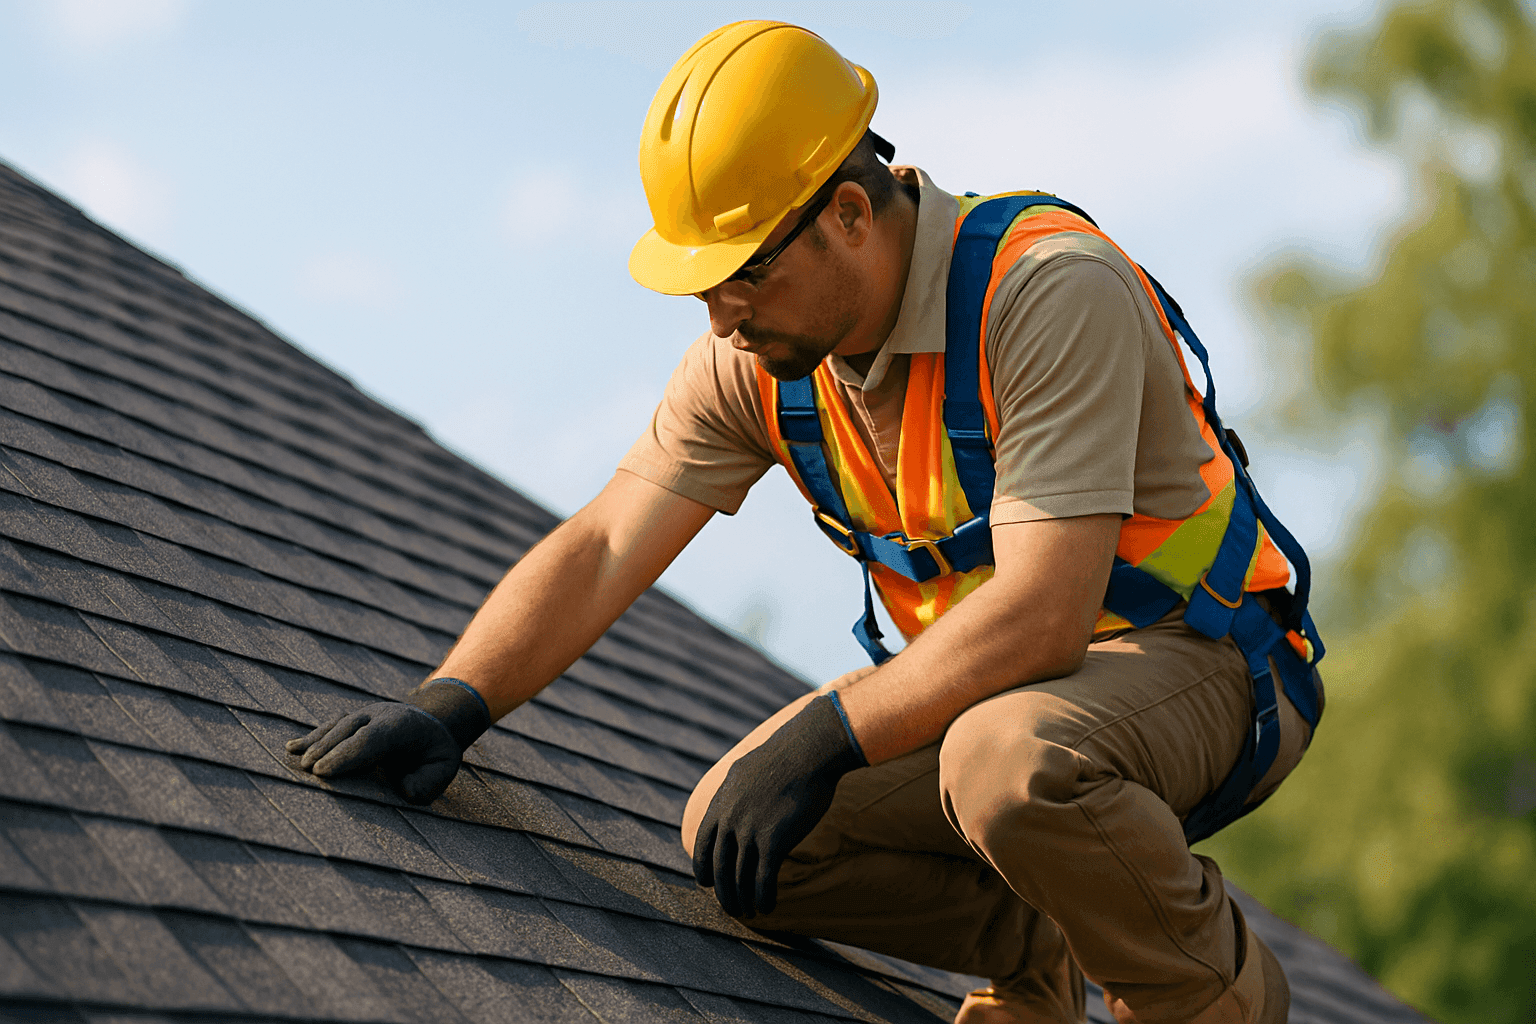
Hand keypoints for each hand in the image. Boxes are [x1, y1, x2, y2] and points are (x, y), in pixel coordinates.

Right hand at [285, 678, 490, 803]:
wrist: (433, 724)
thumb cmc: (435, 753)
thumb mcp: (444, 767)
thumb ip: (429, 781)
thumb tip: (405, 790)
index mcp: (403, 725)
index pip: (371, 738)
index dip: (346, 754)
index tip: (324, 772)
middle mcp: (380, 714)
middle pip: (348, 729)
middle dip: (327, 749)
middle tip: (308, 770)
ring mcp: (364, 714)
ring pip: (336, 725)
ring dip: (316, 742)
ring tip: (297, 761)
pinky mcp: (353, 719)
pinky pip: (330, 726)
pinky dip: (311, 737)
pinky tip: (291, 747)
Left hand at [693, 694, 865, 918]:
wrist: (809, 750)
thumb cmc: (786, 757)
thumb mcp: (747, 770)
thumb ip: (735, 791)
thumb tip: (734, 798)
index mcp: (721, 802)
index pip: (702, 843)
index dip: (703, 867)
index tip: (707, 882)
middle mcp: (730, 819)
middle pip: (720, 867)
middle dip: (724, 892)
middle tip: (731, 907)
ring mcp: (750, 831)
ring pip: (740, 878)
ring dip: (743, 900)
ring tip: (750, 912)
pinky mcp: (773, 841)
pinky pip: (763, 879)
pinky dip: (763, 897)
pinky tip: (768, 907)